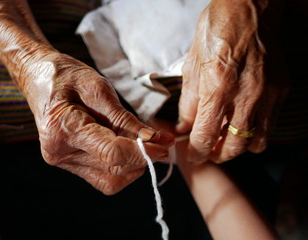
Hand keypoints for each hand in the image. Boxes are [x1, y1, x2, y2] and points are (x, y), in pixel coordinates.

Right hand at [22, 53, 173, 194]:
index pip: (112, 154)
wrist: (39, 76)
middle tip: (162, 143)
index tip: (165, 144)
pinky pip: (102, 176)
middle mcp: (60, 152)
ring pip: (110, 180)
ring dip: (134, 166)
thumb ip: (125, 119)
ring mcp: (63, 160)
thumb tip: (152, 139)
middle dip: (143, 159)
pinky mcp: (69, 162)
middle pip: (113, 170)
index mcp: (64, 129)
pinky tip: (130, 149)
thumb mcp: (98, 88)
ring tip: (147, 145)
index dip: (144, 152)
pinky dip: (122, 166)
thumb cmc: (66, 75)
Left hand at [177, 0, 287, 162]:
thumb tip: (185, 126)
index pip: (206, 136)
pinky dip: (255, 132)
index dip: (197, 152)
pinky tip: (242, 121)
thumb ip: (189, 102)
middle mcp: (246, 95)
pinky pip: (270, 125)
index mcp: (217, 87)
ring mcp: (268, 94)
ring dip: (239, 146)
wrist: (250, 8)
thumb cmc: (216, 30)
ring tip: (226, 137)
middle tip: (209, 150)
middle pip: (234, 147)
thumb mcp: (193, 64)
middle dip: (218, 154)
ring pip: (257, 143)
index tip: (193, 154)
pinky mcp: (281, 90)